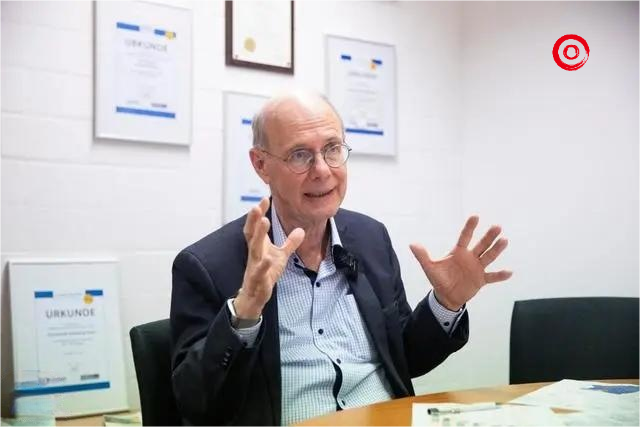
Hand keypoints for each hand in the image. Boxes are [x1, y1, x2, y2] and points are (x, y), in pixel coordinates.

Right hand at [234, 198, 304, 318]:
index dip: (259, 213)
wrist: (255, 295)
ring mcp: (254, 267)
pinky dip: (263, 266)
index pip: (256, 227)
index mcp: (258, 246)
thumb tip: (301, 230)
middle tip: (256, 206)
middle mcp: (254, 254)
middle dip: (254, 220)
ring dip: (258, 235)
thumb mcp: (281, 256)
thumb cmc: (266, 272)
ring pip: (254, 250)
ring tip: (264, 221)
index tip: (264, 199)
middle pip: (252, 234)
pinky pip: (259, 273)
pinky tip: (268, 260)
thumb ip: (290, 243)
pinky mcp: (258, 280)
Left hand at [409, 216, 511, 310]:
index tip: (475, 216)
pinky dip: (500, 275)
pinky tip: (510, 272)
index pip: (464, 237)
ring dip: (497, 250)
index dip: (469, 227)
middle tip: (497, 227)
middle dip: (489, 236)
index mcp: (458, 252)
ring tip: (504, 240)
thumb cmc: (439, 279)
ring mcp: (477, 268)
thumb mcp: (429, 267)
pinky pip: (492, 277)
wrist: (446, 296)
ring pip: (489, 256)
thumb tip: (412, 244)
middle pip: (481, 244)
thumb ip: (422, 256)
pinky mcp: (481, 280)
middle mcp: (470, 257)